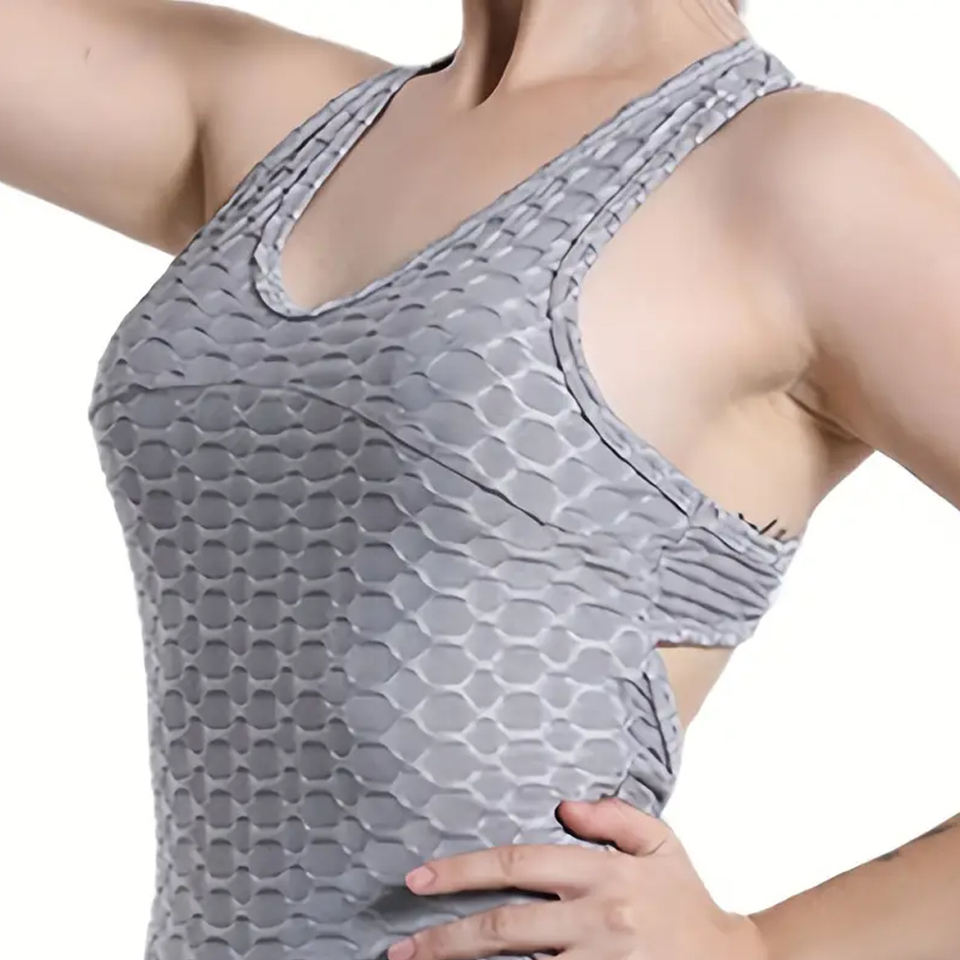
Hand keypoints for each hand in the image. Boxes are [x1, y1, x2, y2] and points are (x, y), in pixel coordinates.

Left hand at [386, 796, 768, 959]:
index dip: (464, 870)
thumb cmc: (686, 899)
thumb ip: (613, 815)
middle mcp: (596, 918)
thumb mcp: (660, 841)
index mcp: (602, 872)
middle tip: (402, 948)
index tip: (419, 878)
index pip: (519, 863)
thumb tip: (562, 807)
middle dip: (447, 939)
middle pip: (505, 927)